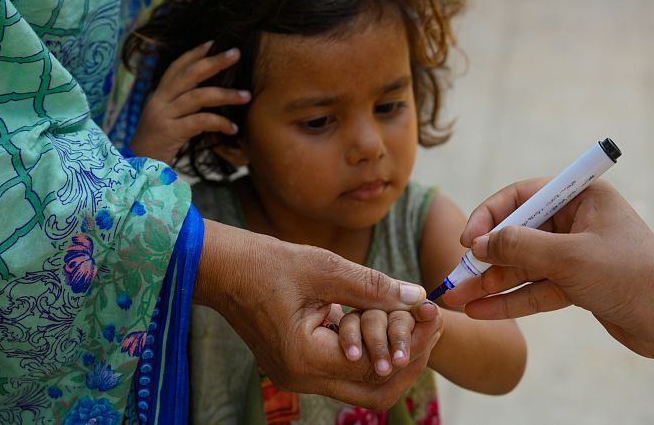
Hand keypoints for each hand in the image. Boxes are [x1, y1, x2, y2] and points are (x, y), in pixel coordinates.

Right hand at [129, 41, 248, 163]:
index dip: (194, 53)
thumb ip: (184, 106)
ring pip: (198, 96)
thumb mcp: (168, 119)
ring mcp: (163, 116)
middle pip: (189, 75)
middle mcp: (159, 101)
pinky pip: (199, 122)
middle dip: (213, 62)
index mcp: (159, 96)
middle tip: (236, 53)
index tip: (213, 42)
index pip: (177, 67)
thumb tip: (211, 95)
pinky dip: (219, 123)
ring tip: (247, 96)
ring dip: (225, 94)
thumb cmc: (158, 144)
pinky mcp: (169, 132)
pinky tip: (233, 128)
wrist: (136, 168)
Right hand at [195, 220, 442, 408]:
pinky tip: (384, 322)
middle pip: (376, 390)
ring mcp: (298, 376)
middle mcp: (302, 378)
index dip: (413, 343)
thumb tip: (417, 297)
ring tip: (413, 322)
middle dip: (409, 360)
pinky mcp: (298, 365)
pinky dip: (370, 352)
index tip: (433, 314)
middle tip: (430, 326)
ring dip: (391, 357)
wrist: (220, 269)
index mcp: (306, 358)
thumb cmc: (266, 263)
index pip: (378, 367)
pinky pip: (345, 371)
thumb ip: (372, 286)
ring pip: (362, 384)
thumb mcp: (324, 268)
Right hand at [444, 179, 653, 359]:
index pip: (522, 196)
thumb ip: (520, 246)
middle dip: (485, 257)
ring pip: (523, 266)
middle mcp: (576, 222)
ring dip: (491, 282)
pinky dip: (510, 300)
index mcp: (581, 197)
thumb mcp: (569, 257)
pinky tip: (480, 310)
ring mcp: (576, 255)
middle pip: (518, 234)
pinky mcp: (578, 286)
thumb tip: (480, 242)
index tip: (467, 239)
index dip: (490, 215)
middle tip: (453, 276)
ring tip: (455, 298)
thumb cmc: (630, 275)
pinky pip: (535, 289)